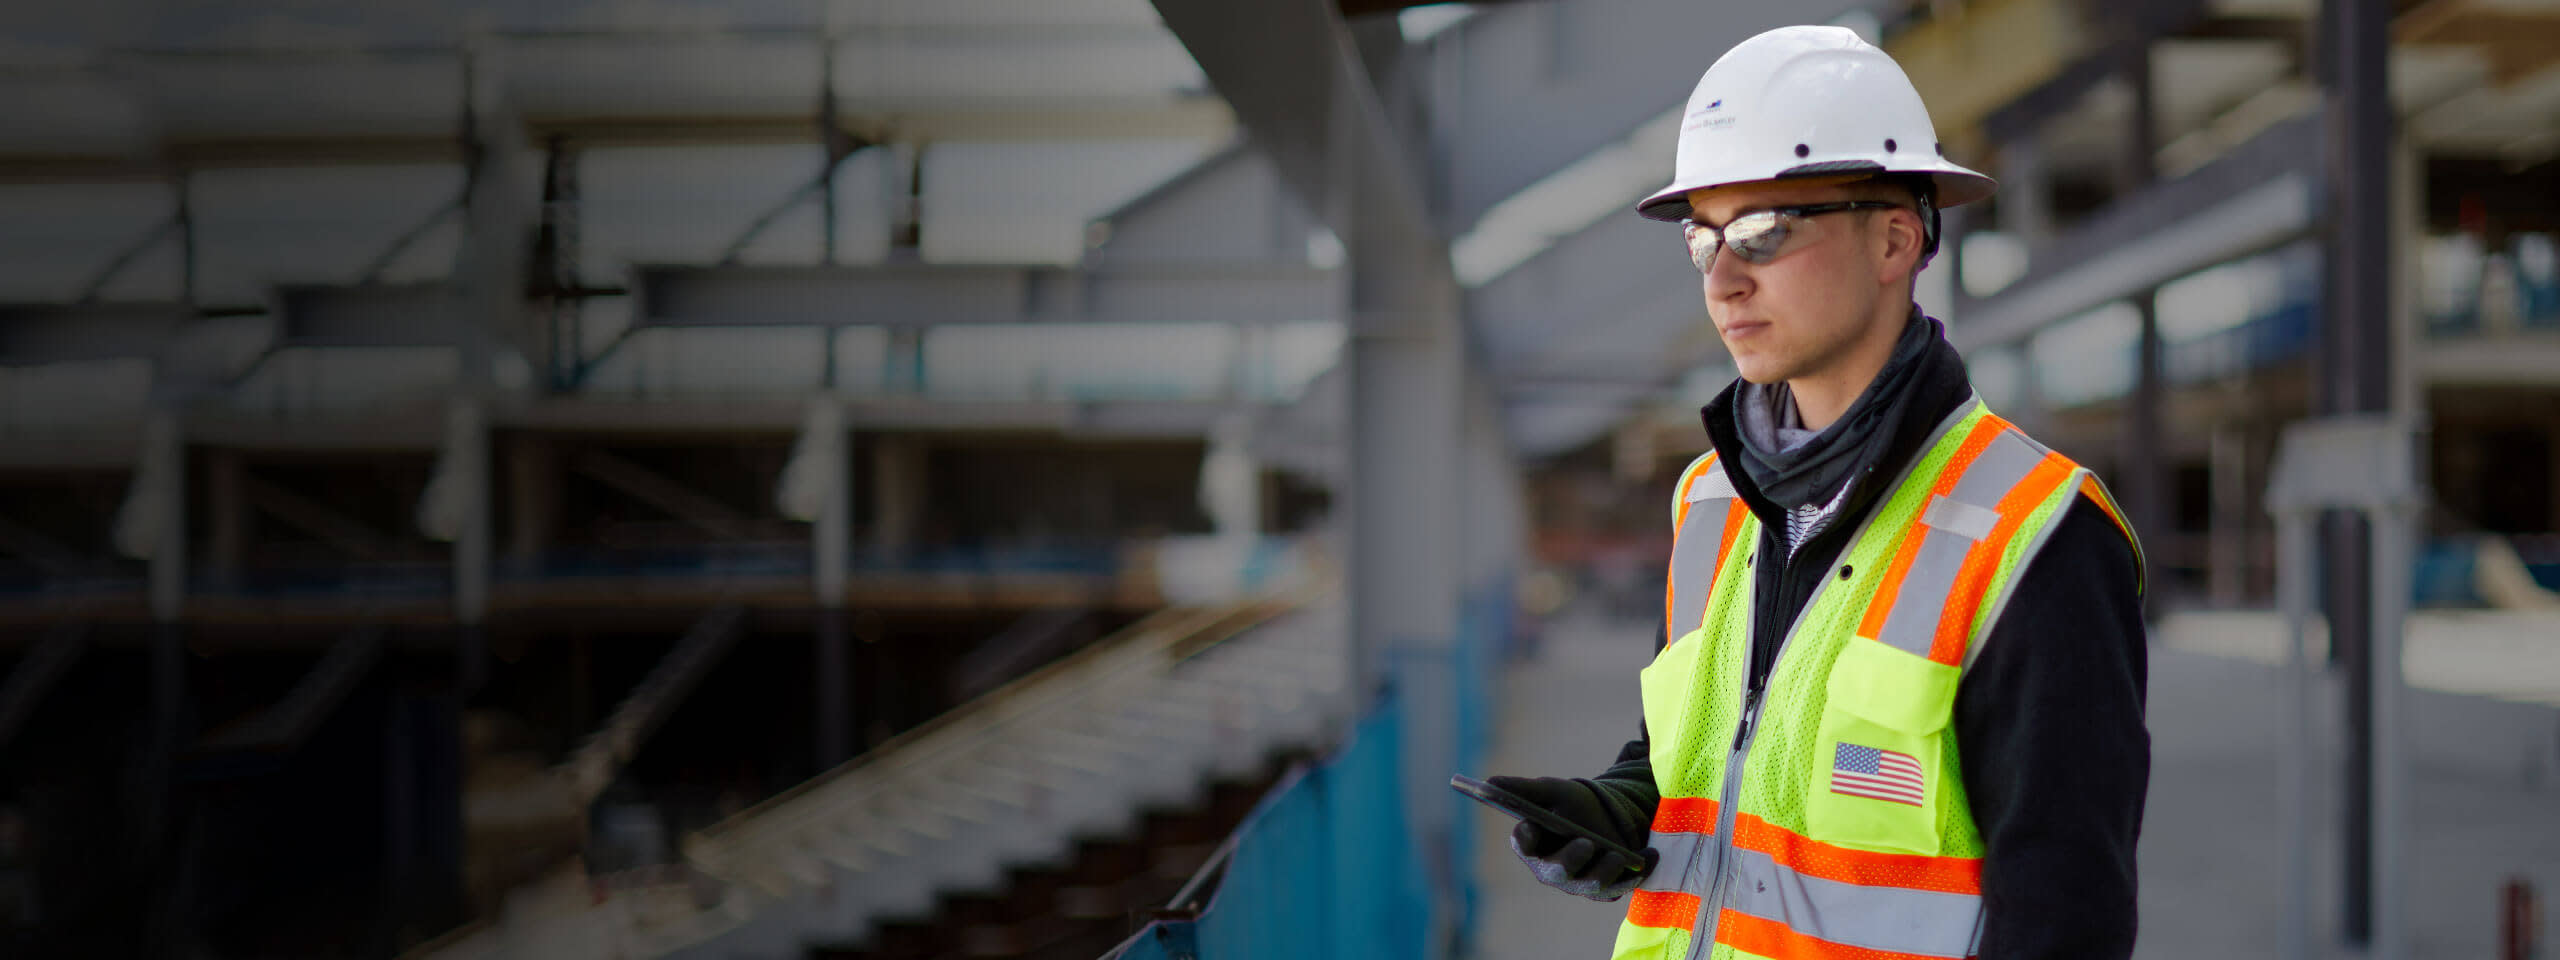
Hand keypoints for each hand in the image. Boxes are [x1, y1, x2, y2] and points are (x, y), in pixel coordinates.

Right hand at [1490, 775, 1653, 901]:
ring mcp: (1580, 884)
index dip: (1526, 836)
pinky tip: (1650, 857)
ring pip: (1590, 885)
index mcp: (1533, 845)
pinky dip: (1637, 873)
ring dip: (1606, 871)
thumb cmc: (1574, 806)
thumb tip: (1489, 783)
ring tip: (1620, 855)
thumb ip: (1524, 790)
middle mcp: (1552, 870)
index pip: (1523, 844)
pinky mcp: (1606, 890)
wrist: (1607, 819)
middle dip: (1571, 859)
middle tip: (1587, 843)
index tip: (1531, 823)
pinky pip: (1620, 887)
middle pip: (1557, 871)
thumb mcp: (1553, 791)